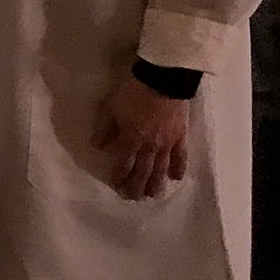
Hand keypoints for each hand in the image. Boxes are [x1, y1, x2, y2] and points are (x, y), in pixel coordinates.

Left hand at [94, 76, 189, 199]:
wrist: (161, 81)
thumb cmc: (132, 93)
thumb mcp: (109, 107)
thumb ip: (103, 128)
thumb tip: (98, 146)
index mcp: (131, 139)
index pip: (124, 163)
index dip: (120, 176)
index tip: (116, 186)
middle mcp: (150, 146)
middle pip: (143, 171)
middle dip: (137, 186)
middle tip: (133, 198)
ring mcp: (168, 143)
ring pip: (161, 169)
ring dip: (156, 184)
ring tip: (152, 195)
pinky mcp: (181, 137)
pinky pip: (181, 157)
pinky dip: (179, 168)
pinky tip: (176, 178)